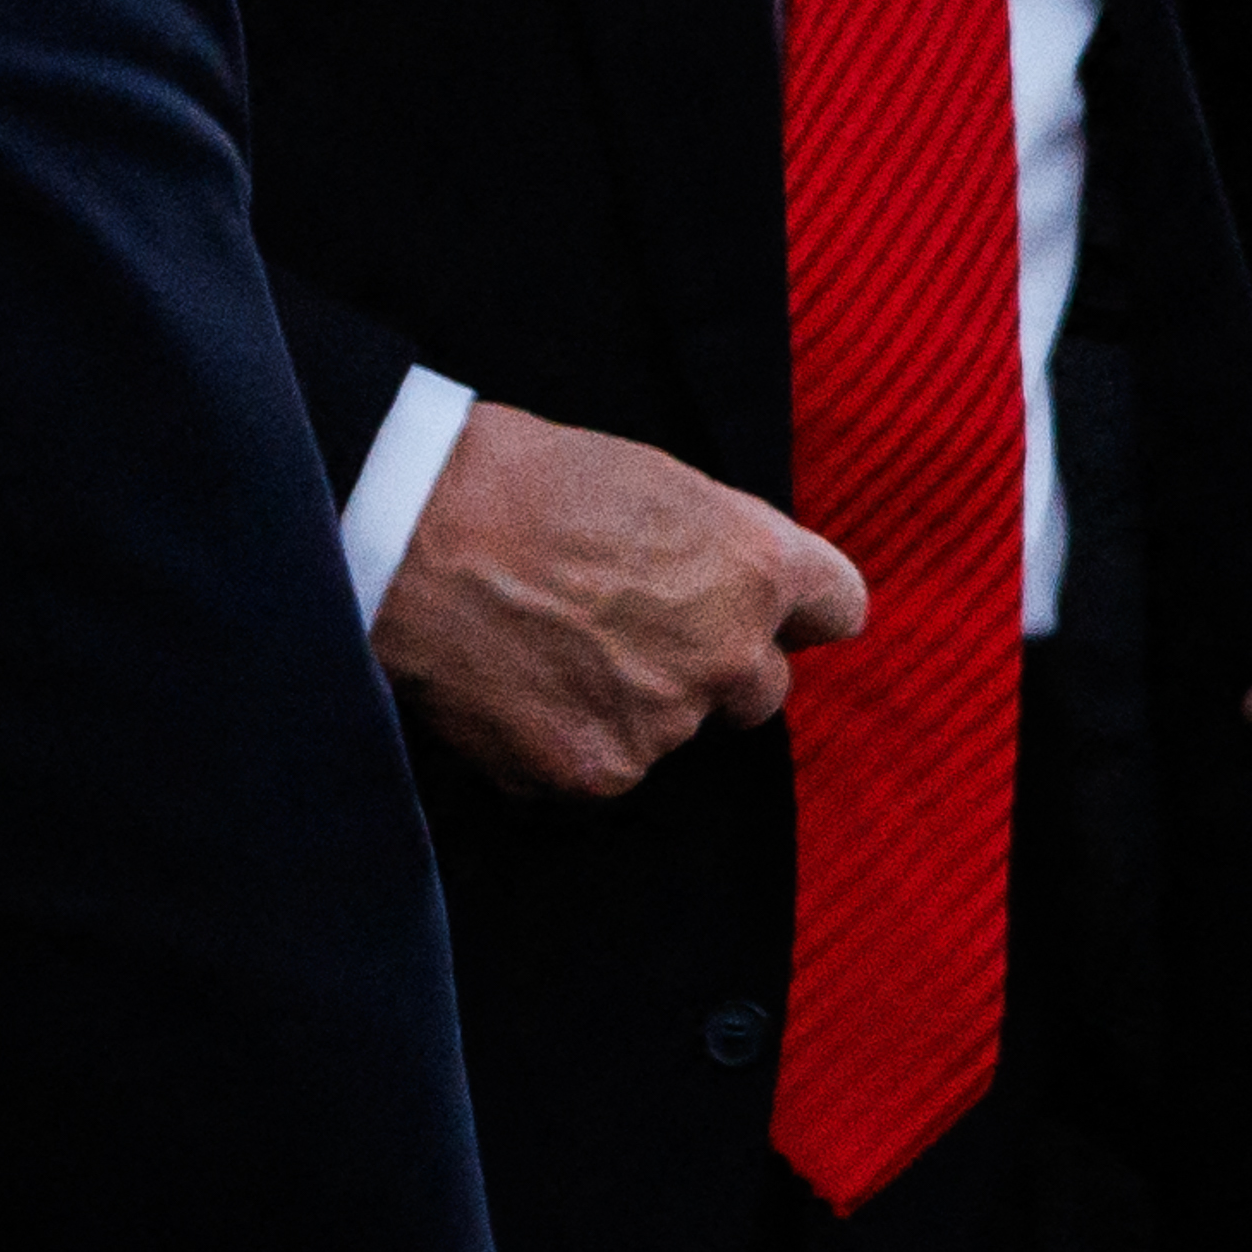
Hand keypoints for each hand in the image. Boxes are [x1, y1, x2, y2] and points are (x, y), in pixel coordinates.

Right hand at [373, 401, 867, 798]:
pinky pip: (598, 767)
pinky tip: (511, 685)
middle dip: (708, 666)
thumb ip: (717, 546)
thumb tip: (730, 591)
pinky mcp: (597, 771)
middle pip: (762, 689)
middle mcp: (729, 654)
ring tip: (542, 642)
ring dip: (626, 703)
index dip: (796, 608)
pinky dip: (560, 739)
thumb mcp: (652, 479)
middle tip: (623, 625)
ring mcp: (666, 723)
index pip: (839, 609)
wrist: (411, 532)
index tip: (760, 608)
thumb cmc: (521, 479)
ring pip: (671, 731)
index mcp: (757, 566)